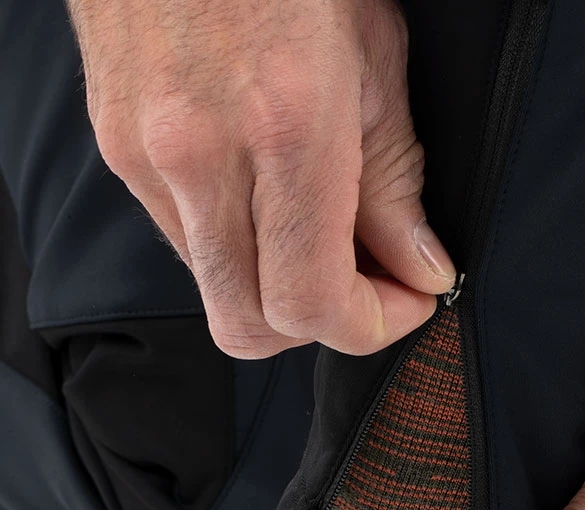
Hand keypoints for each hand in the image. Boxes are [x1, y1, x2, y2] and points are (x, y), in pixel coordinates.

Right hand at [69, 0, 454, 357]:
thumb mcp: (376, 61)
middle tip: (372, 286)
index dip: (372, 326)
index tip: (409, 300)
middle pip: (250, 327)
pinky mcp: (117, 152)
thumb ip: (396, 185)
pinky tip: (272, 204)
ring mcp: (145, 158)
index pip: (312, 303)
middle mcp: (199, 156)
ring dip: (280, 292)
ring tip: (327, 237)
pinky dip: (242, 251)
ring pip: (216, 293)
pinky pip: (189, 245)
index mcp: (282, 129)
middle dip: (322, 326)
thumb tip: (421, 269)